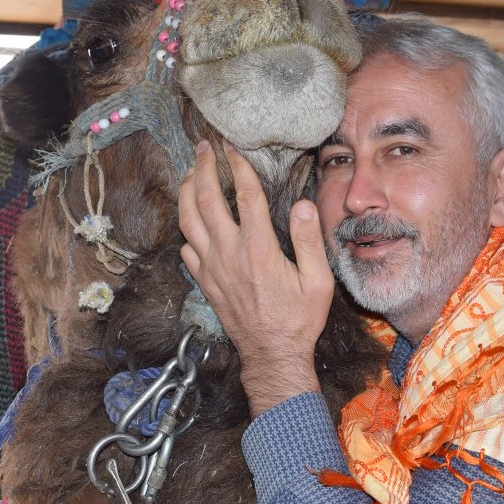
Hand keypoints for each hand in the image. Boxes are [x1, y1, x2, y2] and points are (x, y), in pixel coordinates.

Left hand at [178, 140, 334, 415]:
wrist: (272, 355)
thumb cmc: (299, 320)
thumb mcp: (317, 281)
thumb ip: (308, 240)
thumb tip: (301, 205)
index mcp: (258, 248)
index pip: (244, 195)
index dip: (238, 166)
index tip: (233, 147)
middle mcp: (229, 253)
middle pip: (205, 199)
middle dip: (202, 168)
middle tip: (203, 147)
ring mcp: (212, 268)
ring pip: (187, 220)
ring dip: (185, 192)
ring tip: (188, 173)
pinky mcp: (205, 282)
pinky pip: (186, 248)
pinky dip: (186, 228)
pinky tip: (191, 221)